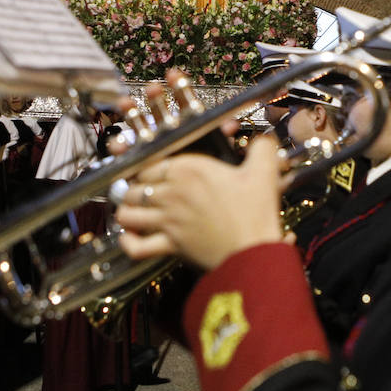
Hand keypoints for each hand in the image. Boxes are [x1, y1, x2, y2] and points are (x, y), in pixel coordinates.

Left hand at [118, 135, 286, 271]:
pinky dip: (128, 242)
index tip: (151, 170)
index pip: (150, 162)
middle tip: (140, 190)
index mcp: (189, 169)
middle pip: (134, 187)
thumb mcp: (263, 171)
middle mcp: (172, 192)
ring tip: (132, 211)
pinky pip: (137, 247)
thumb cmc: (255, 212)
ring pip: (128, 214)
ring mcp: (168, 221)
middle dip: (133, 188)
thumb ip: (261, 148)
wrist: (254, 252)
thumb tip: (263, 139)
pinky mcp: (170, 246)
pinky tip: (128, 237)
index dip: (146, 167)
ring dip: (126, 212)